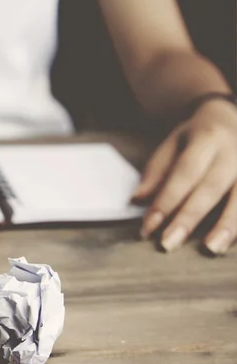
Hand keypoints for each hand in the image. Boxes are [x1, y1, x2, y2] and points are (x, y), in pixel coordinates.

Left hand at [134, 99, 236, 254]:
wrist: (235, 114)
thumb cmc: (199, 135)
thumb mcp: (173, 143)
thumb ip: (157, 171)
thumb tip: (136, 200)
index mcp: (207, 138)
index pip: (183, 173)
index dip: (166, 201)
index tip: (148, 227)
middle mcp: (235, 150)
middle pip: (211, 187)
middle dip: (189, 218)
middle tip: (168, 244)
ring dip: (228, 225)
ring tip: (212, 249)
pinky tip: (232, 242)